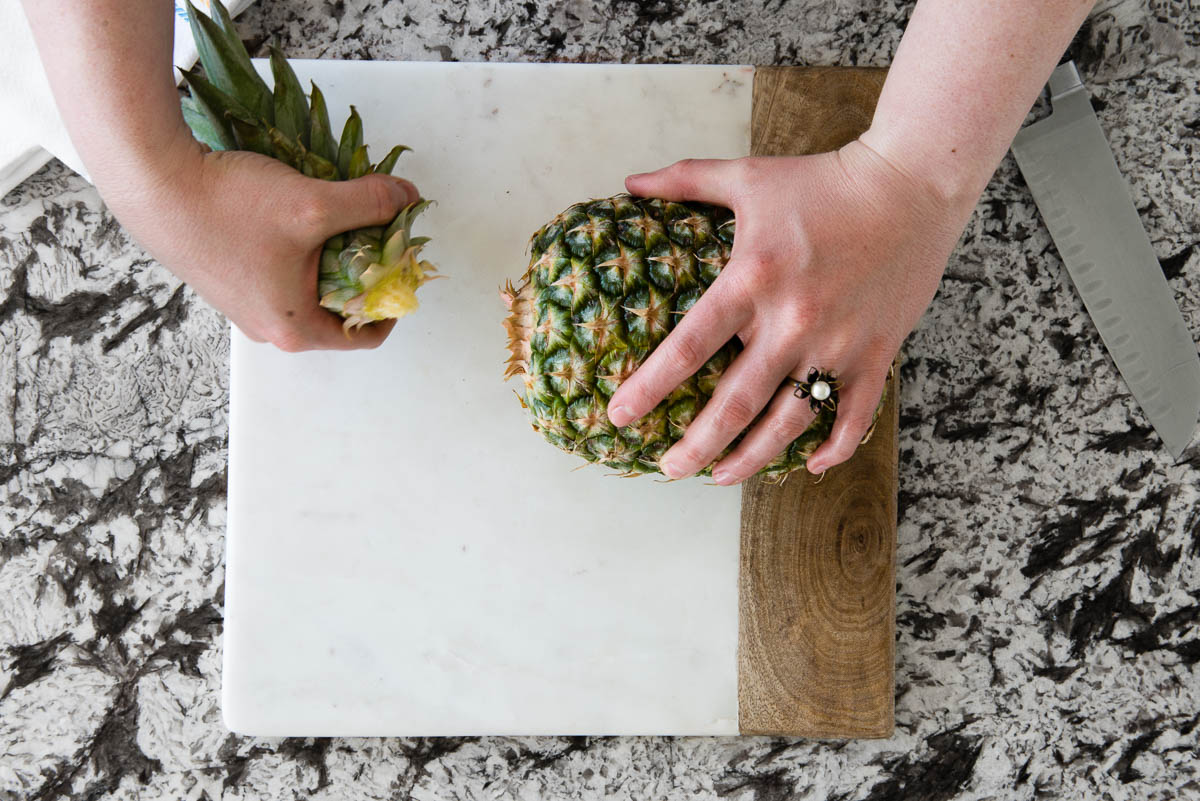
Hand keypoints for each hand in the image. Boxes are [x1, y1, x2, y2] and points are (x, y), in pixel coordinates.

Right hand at [103, 133, 419, 351]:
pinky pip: (286, 272)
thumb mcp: (313, 204)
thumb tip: (408, 198)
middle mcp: (270, 328)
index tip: (404, 265)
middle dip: (365, 271)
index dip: (394, 301)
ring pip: (312, 286)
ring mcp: (248, 306)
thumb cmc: (229, 206)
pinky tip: (303, 211)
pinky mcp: (233, 278)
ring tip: (342, 216)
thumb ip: (369, 204)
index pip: (365, 335)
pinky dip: (304, 248)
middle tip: (379, 231)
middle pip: (340, 309)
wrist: (153, 182)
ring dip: (334, 254)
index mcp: (294, 328)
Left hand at [607, 140, 972, 481]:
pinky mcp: (875, 355)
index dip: (651, 387)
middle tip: (668, 470)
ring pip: (788, 422)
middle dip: (696, 445)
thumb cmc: (821, 181)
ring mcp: (836, 344)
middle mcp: (792, 321)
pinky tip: (808, 466)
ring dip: (751, 457)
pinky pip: (852, 418)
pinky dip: (832, 449)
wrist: (910, 185)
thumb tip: (628, 182)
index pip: (689, 346)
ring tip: (720, 477)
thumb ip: (684, 180)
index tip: (619, 417)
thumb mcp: (747, 176)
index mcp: (752, 279)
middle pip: (734, 403)